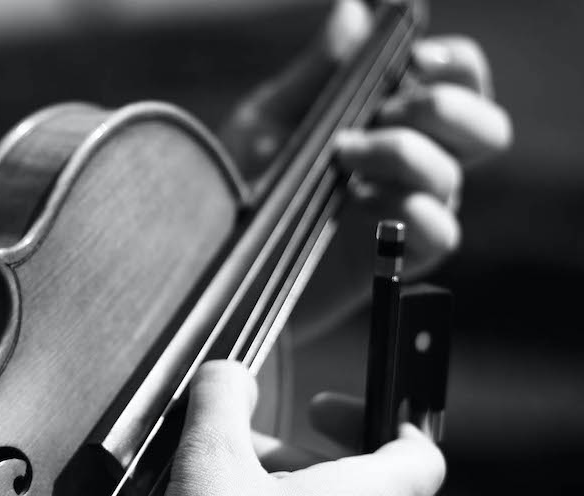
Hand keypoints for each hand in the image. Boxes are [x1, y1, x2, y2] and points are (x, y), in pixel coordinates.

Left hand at [220, 0, 511, 342]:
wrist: (219, 260)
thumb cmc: (245, 187)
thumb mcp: (269, 121)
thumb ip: (318, 72)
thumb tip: (353, 11)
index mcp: (395, 120)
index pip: (461, 82)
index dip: (453, 64)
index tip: (414, 60)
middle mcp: (417, 164)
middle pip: (485, 128)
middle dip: (444, 108)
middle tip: (384, 111)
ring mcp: (411, 212)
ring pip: (453, 176)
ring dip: (402, 154)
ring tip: (343, 157)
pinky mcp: (397, 260)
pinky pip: (441, 233)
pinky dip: (409, 211)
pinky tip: (363, 204)